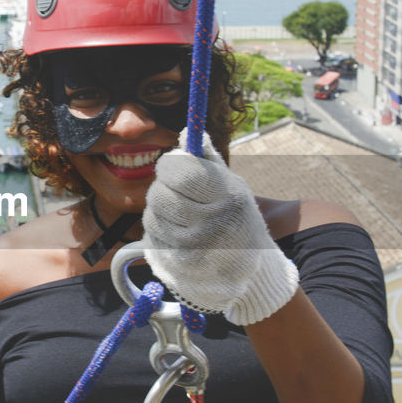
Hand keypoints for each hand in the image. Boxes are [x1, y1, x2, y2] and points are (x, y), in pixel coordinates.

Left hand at [142, 131, 298, 325]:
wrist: (250, 269)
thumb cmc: (237, 217)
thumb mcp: (233, 186)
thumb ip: (208, 160)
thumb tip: (187, 133)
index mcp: (229, 198)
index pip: (181, 172)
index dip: (169, 166)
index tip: (170, 166)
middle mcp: (213, 225)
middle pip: (160, 195)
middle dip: (161, 188)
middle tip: (172, 191)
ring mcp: (195, 250)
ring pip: (151, 217)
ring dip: (158, 212)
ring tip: (178, 215)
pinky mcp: (179, 267)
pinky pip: (152, 239)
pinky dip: (158, 233)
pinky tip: (177, 234)